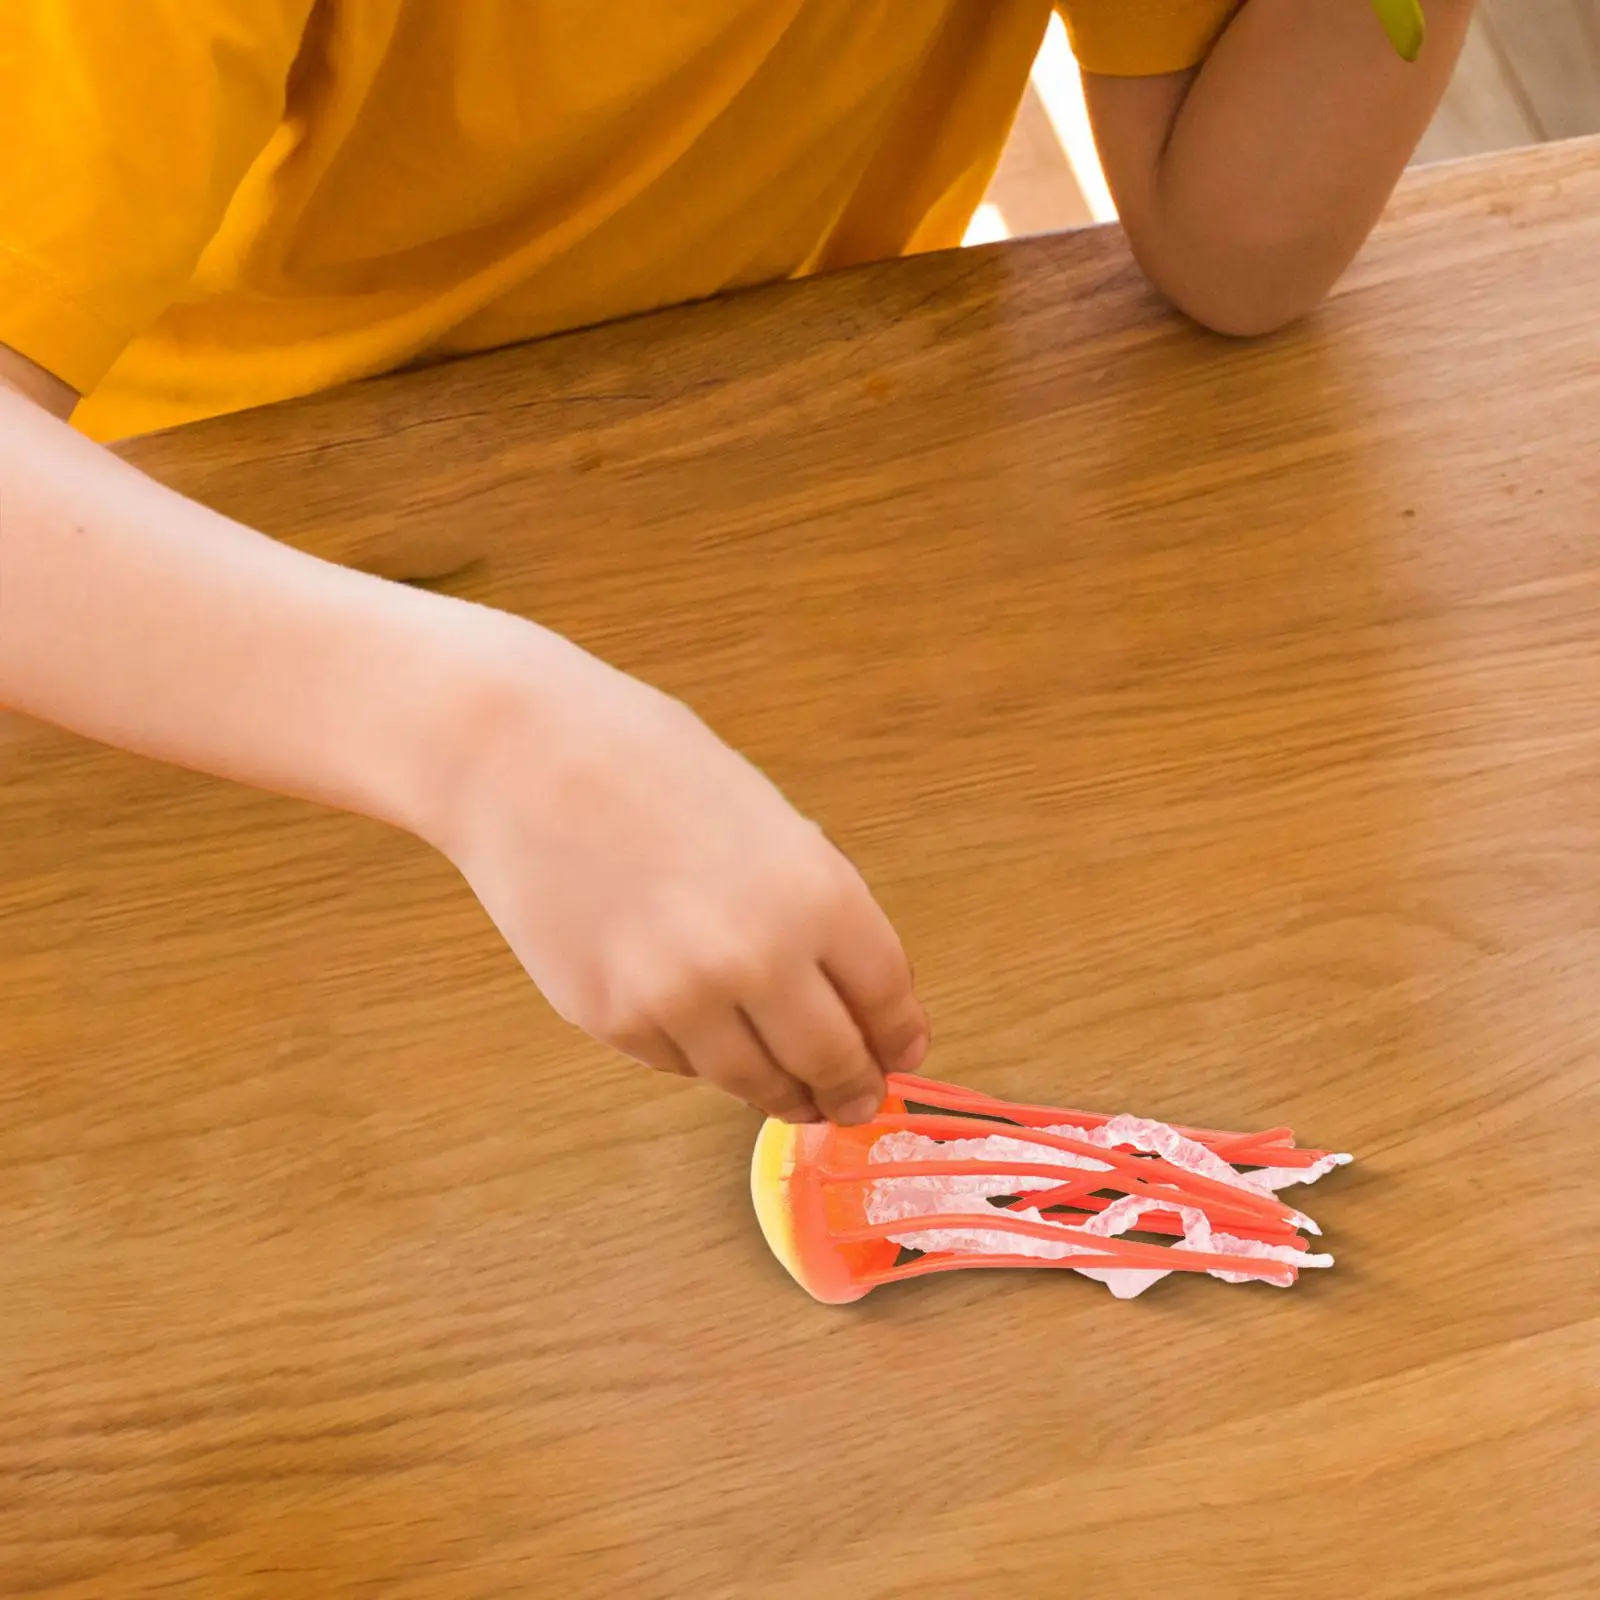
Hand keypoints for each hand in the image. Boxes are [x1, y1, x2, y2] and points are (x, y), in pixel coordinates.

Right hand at [430, 623, 927, 1123]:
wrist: (522, 757)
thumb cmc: (648, 765)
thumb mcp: (768, 820)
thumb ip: (813, 906)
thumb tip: (848, 988)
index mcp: (815, 894)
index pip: (886, 1000)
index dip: (899, 1038)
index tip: (900, 1055)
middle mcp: (758, 960)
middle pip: (832, 1060)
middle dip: (851, 1088)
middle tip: (855, 1100)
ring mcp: (681, 1001)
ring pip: (756, 1083)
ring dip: (784, 1094)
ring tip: (795, 1095)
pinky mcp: (614, 1022)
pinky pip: (681, 1065)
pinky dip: (703, 1058)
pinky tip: (706, 1036)